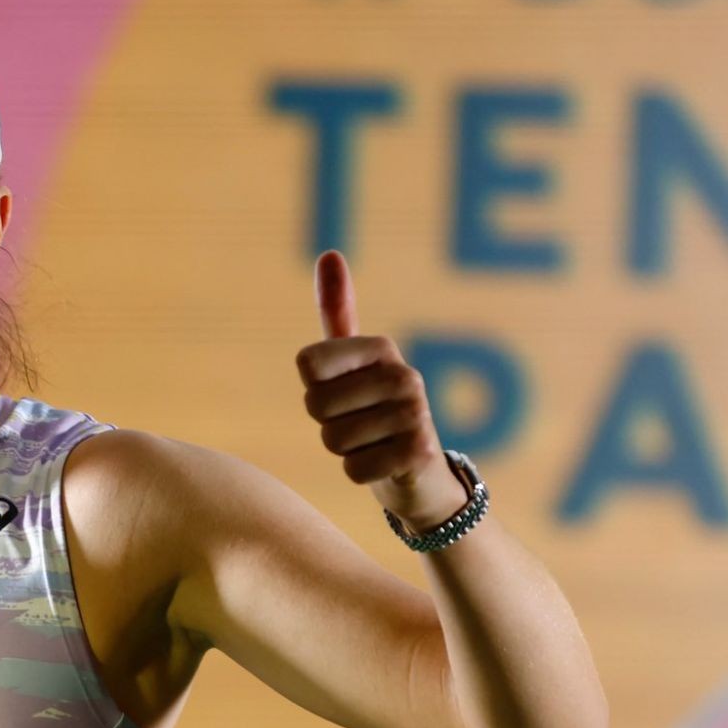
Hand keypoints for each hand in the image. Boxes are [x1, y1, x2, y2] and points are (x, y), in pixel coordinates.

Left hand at [294, 250, 469, 532]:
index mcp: (381, 348)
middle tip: (358, 425)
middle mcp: (404, 374)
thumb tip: (329, 253)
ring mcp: (416, 413)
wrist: (421, 472)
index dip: (315, 388)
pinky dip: (361, 474)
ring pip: (332, 440)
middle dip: (328, 425)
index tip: (342, 393)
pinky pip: (353, 469)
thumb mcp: (352, 363)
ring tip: (373, 444)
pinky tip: (385, 466)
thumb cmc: (374, 412)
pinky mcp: (418, 453)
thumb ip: (337, 314)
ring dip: (345, 451)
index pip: (307, 364)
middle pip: (316, 405)